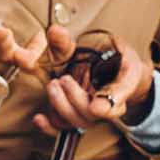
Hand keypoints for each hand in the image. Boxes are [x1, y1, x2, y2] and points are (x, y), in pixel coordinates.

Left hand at [34, 34, 154, 136]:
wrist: (116, 68)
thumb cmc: (113, 57)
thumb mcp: (104, 43)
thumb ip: (77, 43)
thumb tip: (54, 32)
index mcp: (119, 89)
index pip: (116, 103)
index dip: (107, 106)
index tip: (97, 107)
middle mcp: (105, 105)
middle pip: (91, 116)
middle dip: (75, 100)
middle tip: (63, 80)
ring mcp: (89, 111)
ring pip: (78, 123)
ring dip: (61, 107)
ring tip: (53, 86)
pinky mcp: (73, 114)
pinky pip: (64, 128)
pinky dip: (50, 126)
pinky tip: (39, 119)